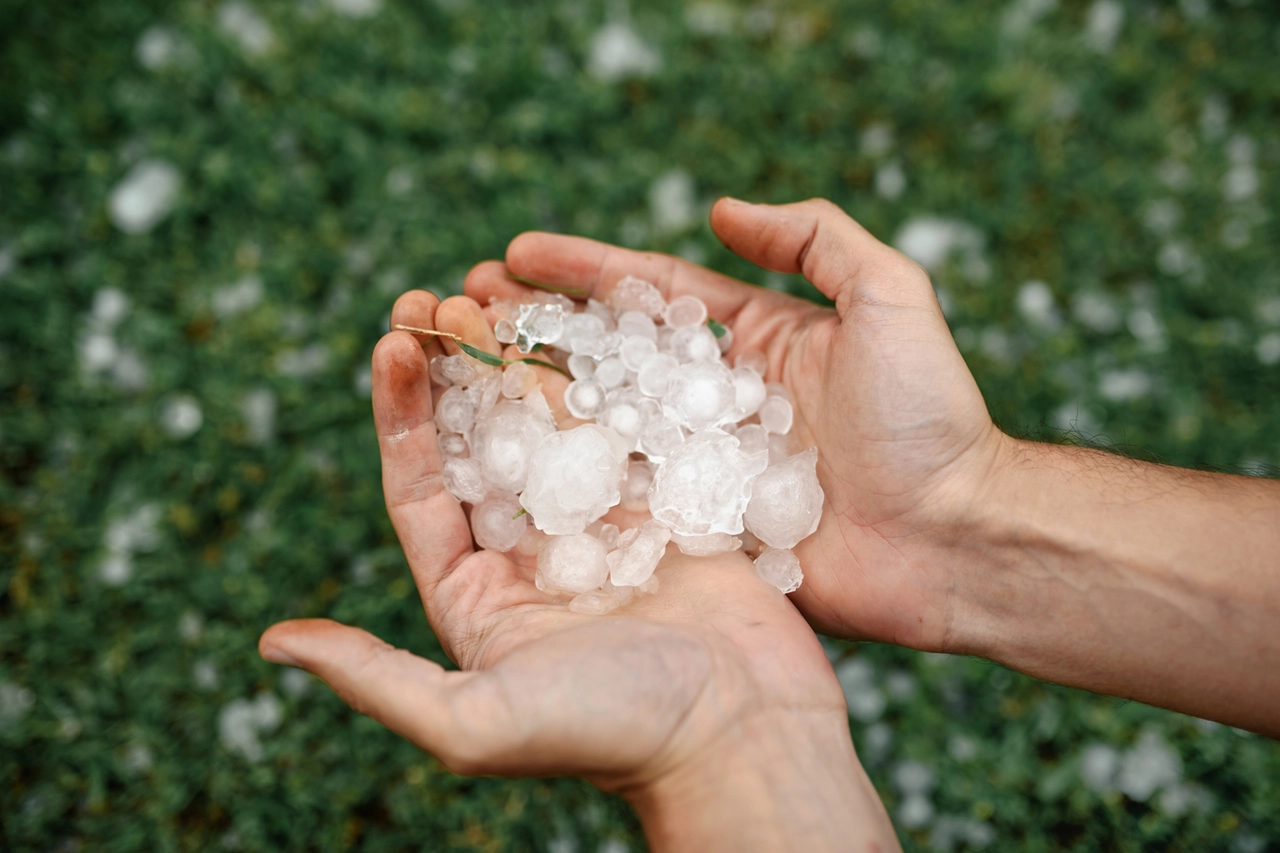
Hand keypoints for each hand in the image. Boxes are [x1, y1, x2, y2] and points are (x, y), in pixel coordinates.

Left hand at [259, 292, 898, 850]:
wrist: (741, 738)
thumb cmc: (608, 735)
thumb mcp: (472, 720)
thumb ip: (374, 677)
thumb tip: (272, 639)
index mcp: (479, 594)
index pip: (422, 488)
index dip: (401, 414)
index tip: (391, 343)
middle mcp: (536, 554)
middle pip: (482, 441)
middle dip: (456, 370)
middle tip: (440, 299)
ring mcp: (606, 523)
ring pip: (553, 423)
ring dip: (522, 358)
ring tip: (500, 294)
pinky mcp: (670, 503)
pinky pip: (627, 425)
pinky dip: (605, 375)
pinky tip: (587, 324)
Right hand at [464, 198, 1003, 651]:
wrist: (954, 540)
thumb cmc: (929, 418)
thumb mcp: (890, 299)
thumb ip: (818, 240)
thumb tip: (722, 211)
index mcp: (751, 343)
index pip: (647, 295)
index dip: (580, 270)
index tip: (513, 254)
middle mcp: (714, 403)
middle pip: (606, 357)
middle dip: (534, 330)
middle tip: (460, 311)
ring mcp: (702, 470)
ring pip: (600, 426)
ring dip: (529, 400)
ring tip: (459, 375)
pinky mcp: (699, 533)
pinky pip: (621, 502)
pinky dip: (564, 482)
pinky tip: (502, 465)